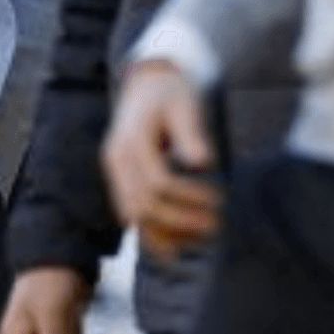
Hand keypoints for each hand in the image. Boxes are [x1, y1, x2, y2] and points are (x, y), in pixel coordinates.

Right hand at [102, 61, 221, 262]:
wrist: (146, 85)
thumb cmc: (170, 93)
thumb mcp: (184, 104)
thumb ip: (191, 132)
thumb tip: (203, 161)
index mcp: (130, 140)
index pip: (158, 182)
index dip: (190, 196)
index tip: (219, 197)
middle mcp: (116, 160)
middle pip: (143, 205)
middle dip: (181, 221)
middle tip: (216, 224)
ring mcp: (115, 173)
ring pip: (134, 217)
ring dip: (166, 235)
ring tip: (200, 238)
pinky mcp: (121, 182)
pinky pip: (131, 216)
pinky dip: (151, 236)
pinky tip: (176, 248)